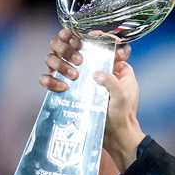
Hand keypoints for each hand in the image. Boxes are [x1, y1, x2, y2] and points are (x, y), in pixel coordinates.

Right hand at [40, 29, 143, 168]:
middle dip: (68, 48)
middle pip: (71, 46)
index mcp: (111, 66)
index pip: (98, 43)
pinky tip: (60, 88)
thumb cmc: (123, 116)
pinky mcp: (68, 91)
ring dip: (60, 63)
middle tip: (77, 59)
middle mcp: (91, 68)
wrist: (115, 138)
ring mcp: (78, 79)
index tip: (85, 36)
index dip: (91, 37)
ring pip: (57, 59)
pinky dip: (51, 80)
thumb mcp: (122, 97)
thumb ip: (112, 81)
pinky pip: (51, 80)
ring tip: (73, 76)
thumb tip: (97, 72)